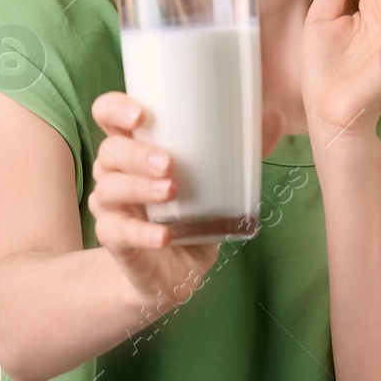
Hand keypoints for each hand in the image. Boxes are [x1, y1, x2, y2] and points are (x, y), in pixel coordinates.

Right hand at [88, 92, 282, 316]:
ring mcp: (110, 207)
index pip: (106, 114)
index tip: (140, 115)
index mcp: (133, 146)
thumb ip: (241, 151)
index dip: (115, 109)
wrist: (173, 271)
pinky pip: (119, 232)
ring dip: (140, 188)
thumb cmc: (189, 212)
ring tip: (171, 191)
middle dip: (137, 154)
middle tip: (170, 163)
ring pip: (109, 189)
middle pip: (109, 152)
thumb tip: (274, 118)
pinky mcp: (115, 240)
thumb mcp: (216, 182)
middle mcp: (113, 172)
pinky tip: (164, 236)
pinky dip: (142, 233)